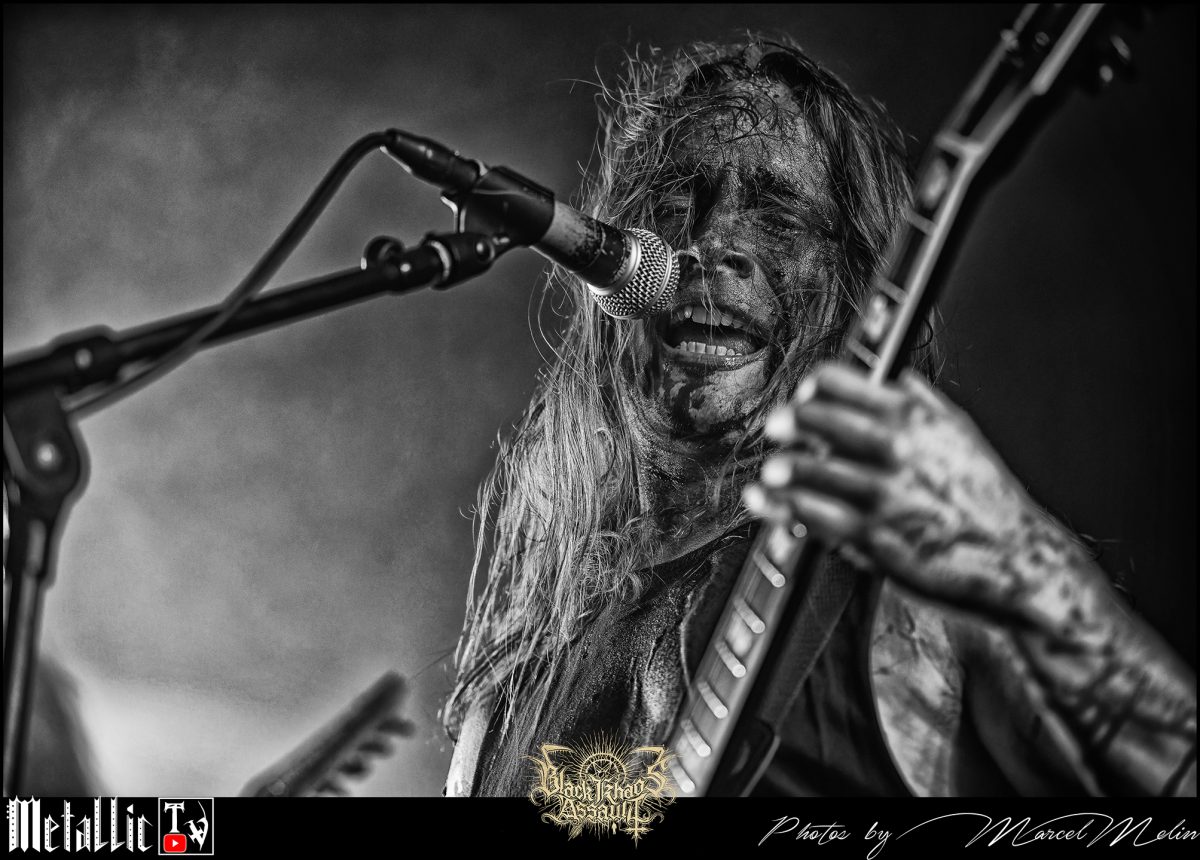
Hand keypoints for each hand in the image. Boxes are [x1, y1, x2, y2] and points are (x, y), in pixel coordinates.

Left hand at [743, 362, 1092, 631]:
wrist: (1016, 558)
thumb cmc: (987, 498)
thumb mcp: (962, 434)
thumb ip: (924, 403)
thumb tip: (895, 377)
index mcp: (915, 419)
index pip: (846, 384)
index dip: (817, 386)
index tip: (805, 392)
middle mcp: (898, 451)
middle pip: (824, 423)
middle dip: (793, 421)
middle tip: (776, 427)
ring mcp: (884, 494)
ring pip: (815, 472)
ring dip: (786, 469)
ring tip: (772, 471)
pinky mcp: (875, 538)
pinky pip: (819, 518)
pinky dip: (788, 511)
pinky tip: (774, 506)